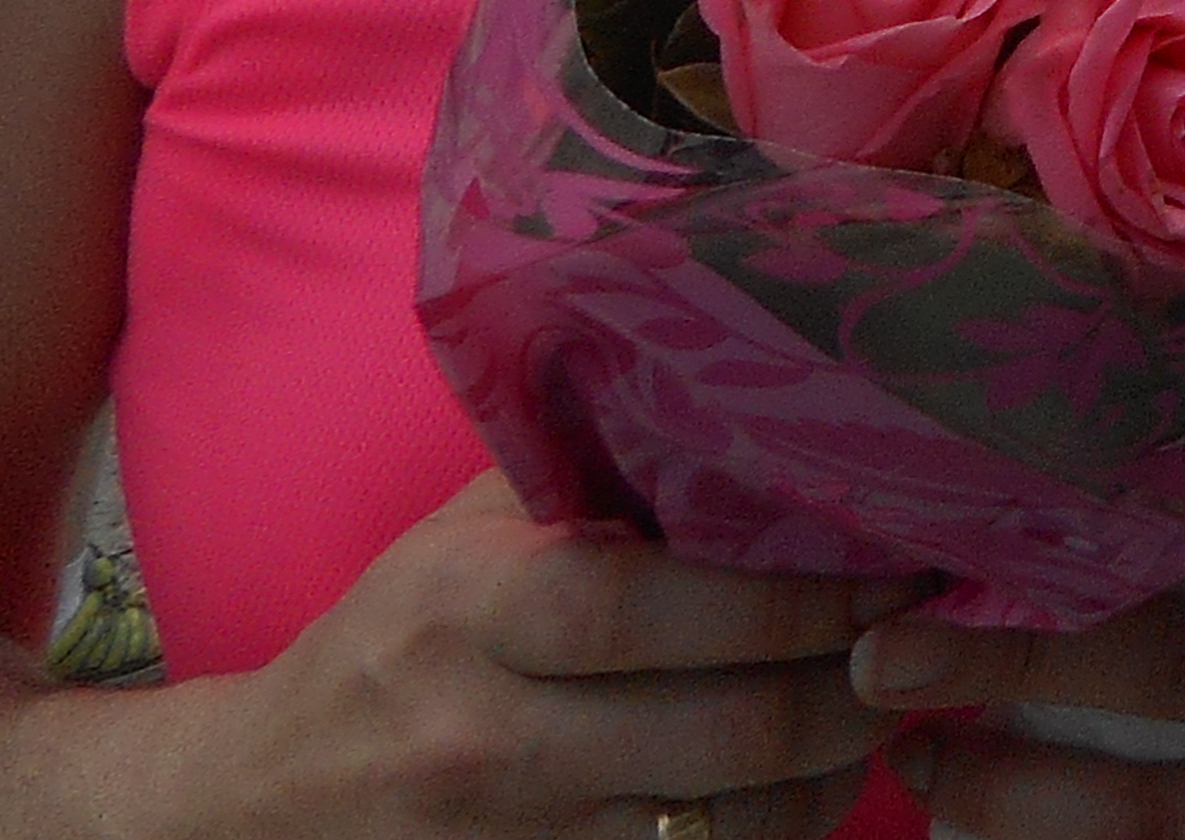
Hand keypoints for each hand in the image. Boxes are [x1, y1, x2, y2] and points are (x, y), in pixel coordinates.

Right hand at [176, 472, 902, 839]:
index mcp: (475, 610)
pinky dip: (775, 839)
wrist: (253, 803)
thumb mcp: (465, 537)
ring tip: (897, 707)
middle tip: (932, 638)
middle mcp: (488, 737)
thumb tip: (759, 389)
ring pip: (727, 826)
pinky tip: (816, 789)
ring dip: (835, 775)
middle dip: (856, 689)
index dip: (801, 596)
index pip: (659, 606)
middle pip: (724, 732)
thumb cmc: (397, 638)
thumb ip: (590, 471)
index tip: (901, 562)